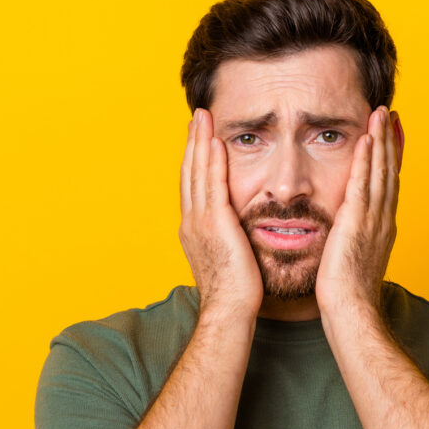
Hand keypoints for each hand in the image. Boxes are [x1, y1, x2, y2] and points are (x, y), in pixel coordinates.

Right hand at [179, 109, 262, 319]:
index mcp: (194, 230)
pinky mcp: (214, 224)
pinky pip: (212, 186)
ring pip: (197, 173)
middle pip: (189, 172)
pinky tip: (216, 143)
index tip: (199, 138)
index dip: (194, 160)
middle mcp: (191, 222)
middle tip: (196, 117)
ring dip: (199, 142)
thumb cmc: (234, 294)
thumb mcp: (228, 259)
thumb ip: (230, 240)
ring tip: (203, 117)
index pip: (193, 186)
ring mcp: (199, 222)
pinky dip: (212, 162)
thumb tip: (239, 232)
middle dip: (192, 142)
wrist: (228, 312)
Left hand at [316, 106, 402, 316]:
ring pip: (380, 172)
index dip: (391, 158)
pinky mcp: (357, 224)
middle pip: (389, 172)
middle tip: (390, 114)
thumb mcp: (353, 261)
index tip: (391, 134)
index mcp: (382, 228)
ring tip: (380, 114)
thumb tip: (347, 235)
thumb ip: (353, 242)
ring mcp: (373, 220)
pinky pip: (362, 185)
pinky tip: (366, 140)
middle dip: (390, 141)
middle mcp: (383, 219)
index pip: (387, 184)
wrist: (352, 312)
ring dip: (381, 141)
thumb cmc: (348, 296)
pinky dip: (366, 161)